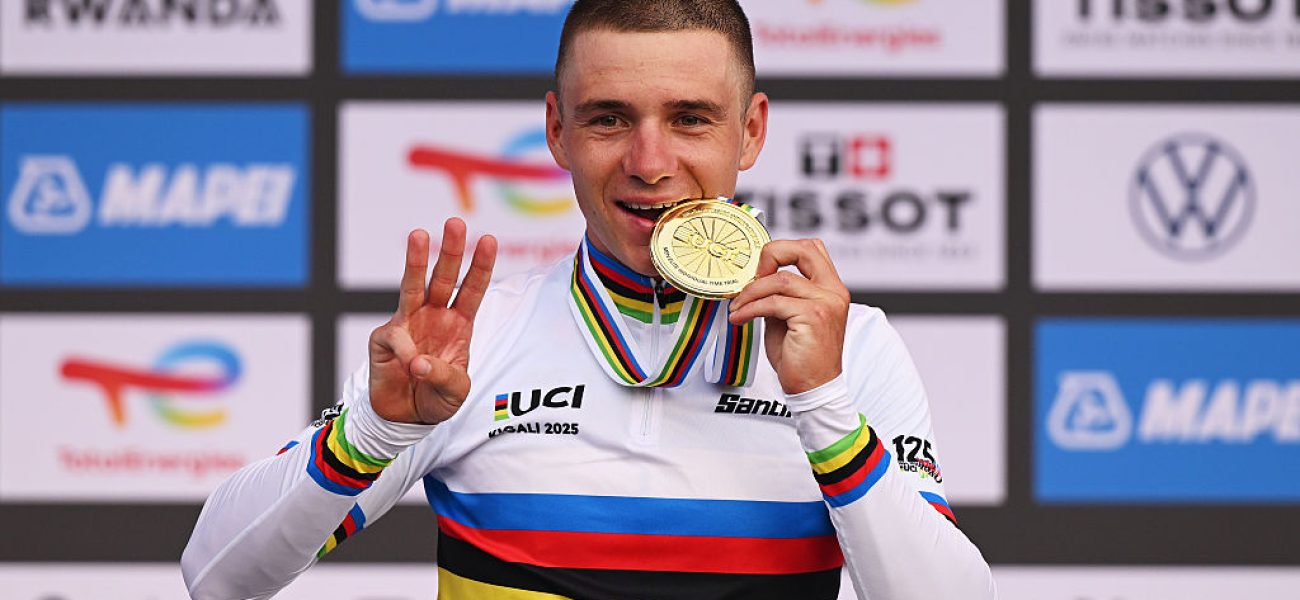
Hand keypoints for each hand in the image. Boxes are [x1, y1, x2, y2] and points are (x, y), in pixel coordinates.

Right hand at [368, 218, 496, 423]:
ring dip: (416, 261)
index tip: (489, 240)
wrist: (404, 417)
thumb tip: (418, 362)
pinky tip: (411, 368)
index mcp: (459, 324)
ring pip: (413, 286)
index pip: (473, 290)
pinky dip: (405, 351)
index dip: (481, 266)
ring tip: (419, 234)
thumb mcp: (455, 392)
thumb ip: (445, 376)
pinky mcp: (385, 338)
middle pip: (444, 278)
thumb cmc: (435, 397)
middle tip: (456, 223)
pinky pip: (396, 337)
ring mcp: (408, 323)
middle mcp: (434, 316)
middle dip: (451, 251)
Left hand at [727, 239, 848, 394]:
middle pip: (802, 249)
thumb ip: (780, 295)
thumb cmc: (802, 357)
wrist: (813, 388)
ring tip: (737, 307)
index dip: (780, 251)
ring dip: (750, 292)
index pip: (810, 249)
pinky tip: (740, 318)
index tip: (758, 270)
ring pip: (780, 280)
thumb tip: (755, 280)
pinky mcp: (812, 318)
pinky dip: (750, 308)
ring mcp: (825, 303)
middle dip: (769, 255)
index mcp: (830, 288)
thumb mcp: (789, 317)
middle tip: (749, 276)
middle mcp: (832, 292)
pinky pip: (773, 303)